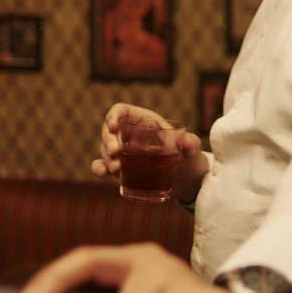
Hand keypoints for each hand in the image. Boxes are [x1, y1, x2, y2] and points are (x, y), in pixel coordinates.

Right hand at [91, 104, 207, 203]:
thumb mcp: (192, 150)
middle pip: (109, 131)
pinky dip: (99, 168)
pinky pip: (105, 166)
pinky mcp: (122, 169)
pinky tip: (100, 172)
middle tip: (116, 153)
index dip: (113, 115)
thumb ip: (191, 144)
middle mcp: (131, 135)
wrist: (188, 181)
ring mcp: (125, 152)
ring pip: (106, 149)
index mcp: (144, 121)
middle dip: (108, 140)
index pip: (121, 111)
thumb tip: (187, 141)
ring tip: (116, 169)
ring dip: (106, 157)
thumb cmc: (189, 158)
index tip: (113, 126)